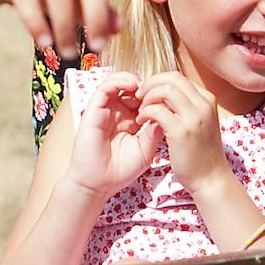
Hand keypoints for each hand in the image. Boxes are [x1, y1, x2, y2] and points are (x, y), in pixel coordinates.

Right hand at [65, 71, 161, 196]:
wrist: (98, 185)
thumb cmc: (121, 171)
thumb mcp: (146, 150)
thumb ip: (155, 131)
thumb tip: (168, 111)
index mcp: (132, 121)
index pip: (146, 99)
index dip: (158, 95)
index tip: (170, 98)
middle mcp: (119, 112)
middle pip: (134, 88)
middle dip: (148, 86)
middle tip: (159, 90)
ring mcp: (106, 110)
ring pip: (119, 82)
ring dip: (134, 80)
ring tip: (146, 87)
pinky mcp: (93, 109)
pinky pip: (105, 87)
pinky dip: (119, 81)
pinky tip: (133, 86)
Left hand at [134, 72, 231, 192]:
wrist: (211, 179)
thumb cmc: (202, 154)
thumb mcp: (200, 123)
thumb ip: (187, 107)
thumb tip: (166, 95)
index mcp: (207, 100)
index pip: (178, 78)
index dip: (159, 81)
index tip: (148, 93)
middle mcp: (204, 104)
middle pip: (172, 78)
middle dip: (151, 83)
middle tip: (139, 96)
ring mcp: (194, 117)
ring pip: (165, 89)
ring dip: (147, 97)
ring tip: (140, 111)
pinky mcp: (182, 131)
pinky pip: (157, 110)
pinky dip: (145, 112)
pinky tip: (140, 122)